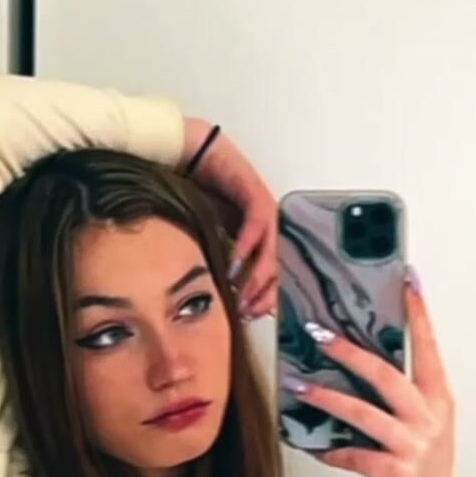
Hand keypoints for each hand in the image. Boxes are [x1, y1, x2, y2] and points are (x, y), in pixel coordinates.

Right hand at [182, 119, 276, 319]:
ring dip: (258, 278)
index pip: (274, 276)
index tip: (252, 318)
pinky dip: (246, 248)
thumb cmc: (201, 196)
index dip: (266, 300)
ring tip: (242, 297)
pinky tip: (234, 267)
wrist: (196, 158)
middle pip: (279, 269)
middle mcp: (271, 228)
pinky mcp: (256, 197)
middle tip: (248, 314)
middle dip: (265, 296)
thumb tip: (219, 297)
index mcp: (263, 239)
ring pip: (273, 252)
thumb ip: (221, 262)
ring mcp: (266, 212)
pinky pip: (257, 227)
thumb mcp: (213, 238)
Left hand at [287, 270, 469, 476]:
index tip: (406, 280)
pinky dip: (330, 450)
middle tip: (319, 333)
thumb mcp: (423, 426)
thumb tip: (361, 364)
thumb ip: (401, 398)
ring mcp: (413, 446)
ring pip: (362, 412)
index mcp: (437, 399)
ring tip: (297, 385)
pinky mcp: (394, 474)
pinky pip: (353, 455)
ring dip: (325, 397)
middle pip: (386, 375)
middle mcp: (428, 418)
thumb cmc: (422, 470)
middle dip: (349, 351)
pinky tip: (313, 447)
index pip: (427, 348)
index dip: (417, 314)